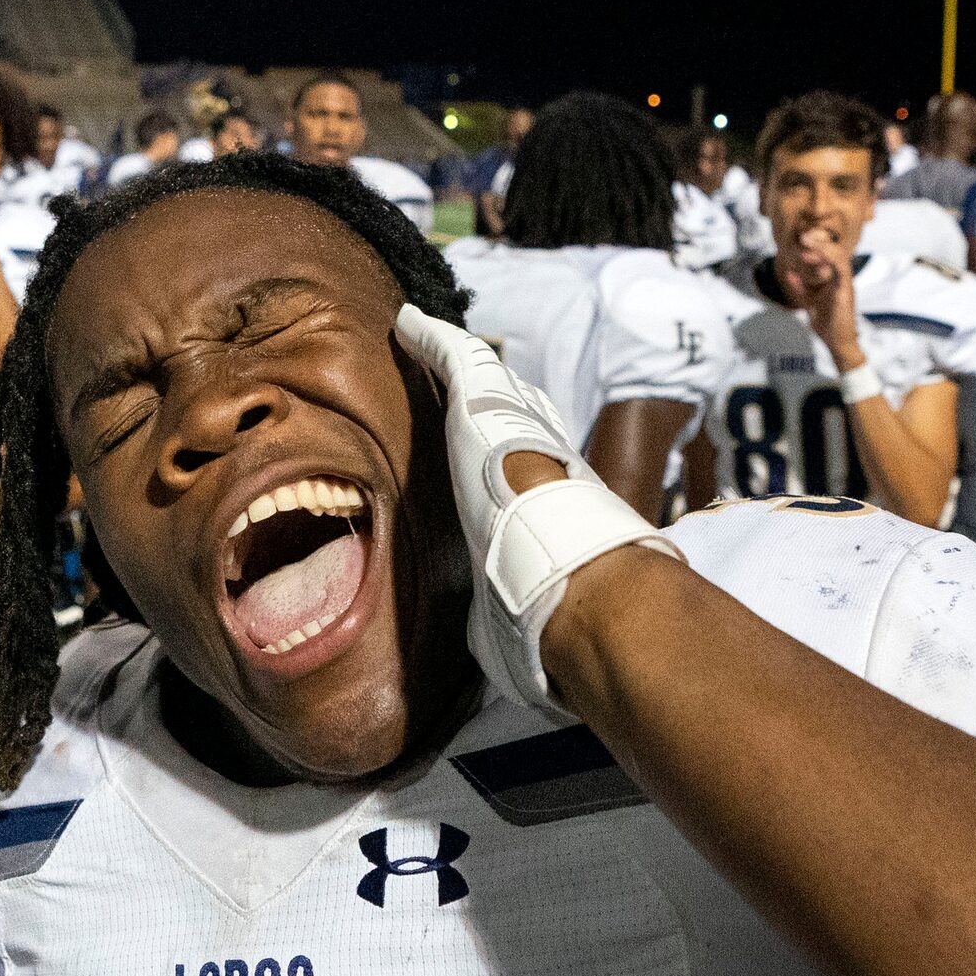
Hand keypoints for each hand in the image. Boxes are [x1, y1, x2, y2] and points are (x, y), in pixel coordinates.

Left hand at [391, 305, 676, 711]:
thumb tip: (509, 653)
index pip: (537, 470)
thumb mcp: (520, 611)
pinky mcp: (483, 402)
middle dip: (505, 404)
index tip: (508, 460)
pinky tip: (407, 322)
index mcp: (548, 505)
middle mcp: (541, 456)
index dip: (524, 459)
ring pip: (489, 384)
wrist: (569, 580)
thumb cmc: (555, 607)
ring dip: (463, 369)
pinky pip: (453, 356)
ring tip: (436, 349)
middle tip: (480, 389)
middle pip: (521, 417)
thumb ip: (508, 615)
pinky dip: (430, 338)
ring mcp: (513, 425)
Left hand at [779, 227, 860, 364]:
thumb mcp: (808, 300)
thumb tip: (789, 272)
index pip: (830, 253)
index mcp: (834, 277)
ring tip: (806, 240)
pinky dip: (828, 259)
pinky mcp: (846, 290)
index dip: (817, 243)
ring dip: (822, 246)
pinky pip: (841, 269)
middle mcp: (842, 277)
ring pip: (839, 255)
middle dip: (820, 239)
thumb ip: (800, 286)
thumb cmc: (826, 321)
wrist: (837, 341)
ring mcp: (845, 282)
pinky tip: (812, 256)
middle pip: (836, 249)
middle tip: (803, 234)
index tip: (801, 237)